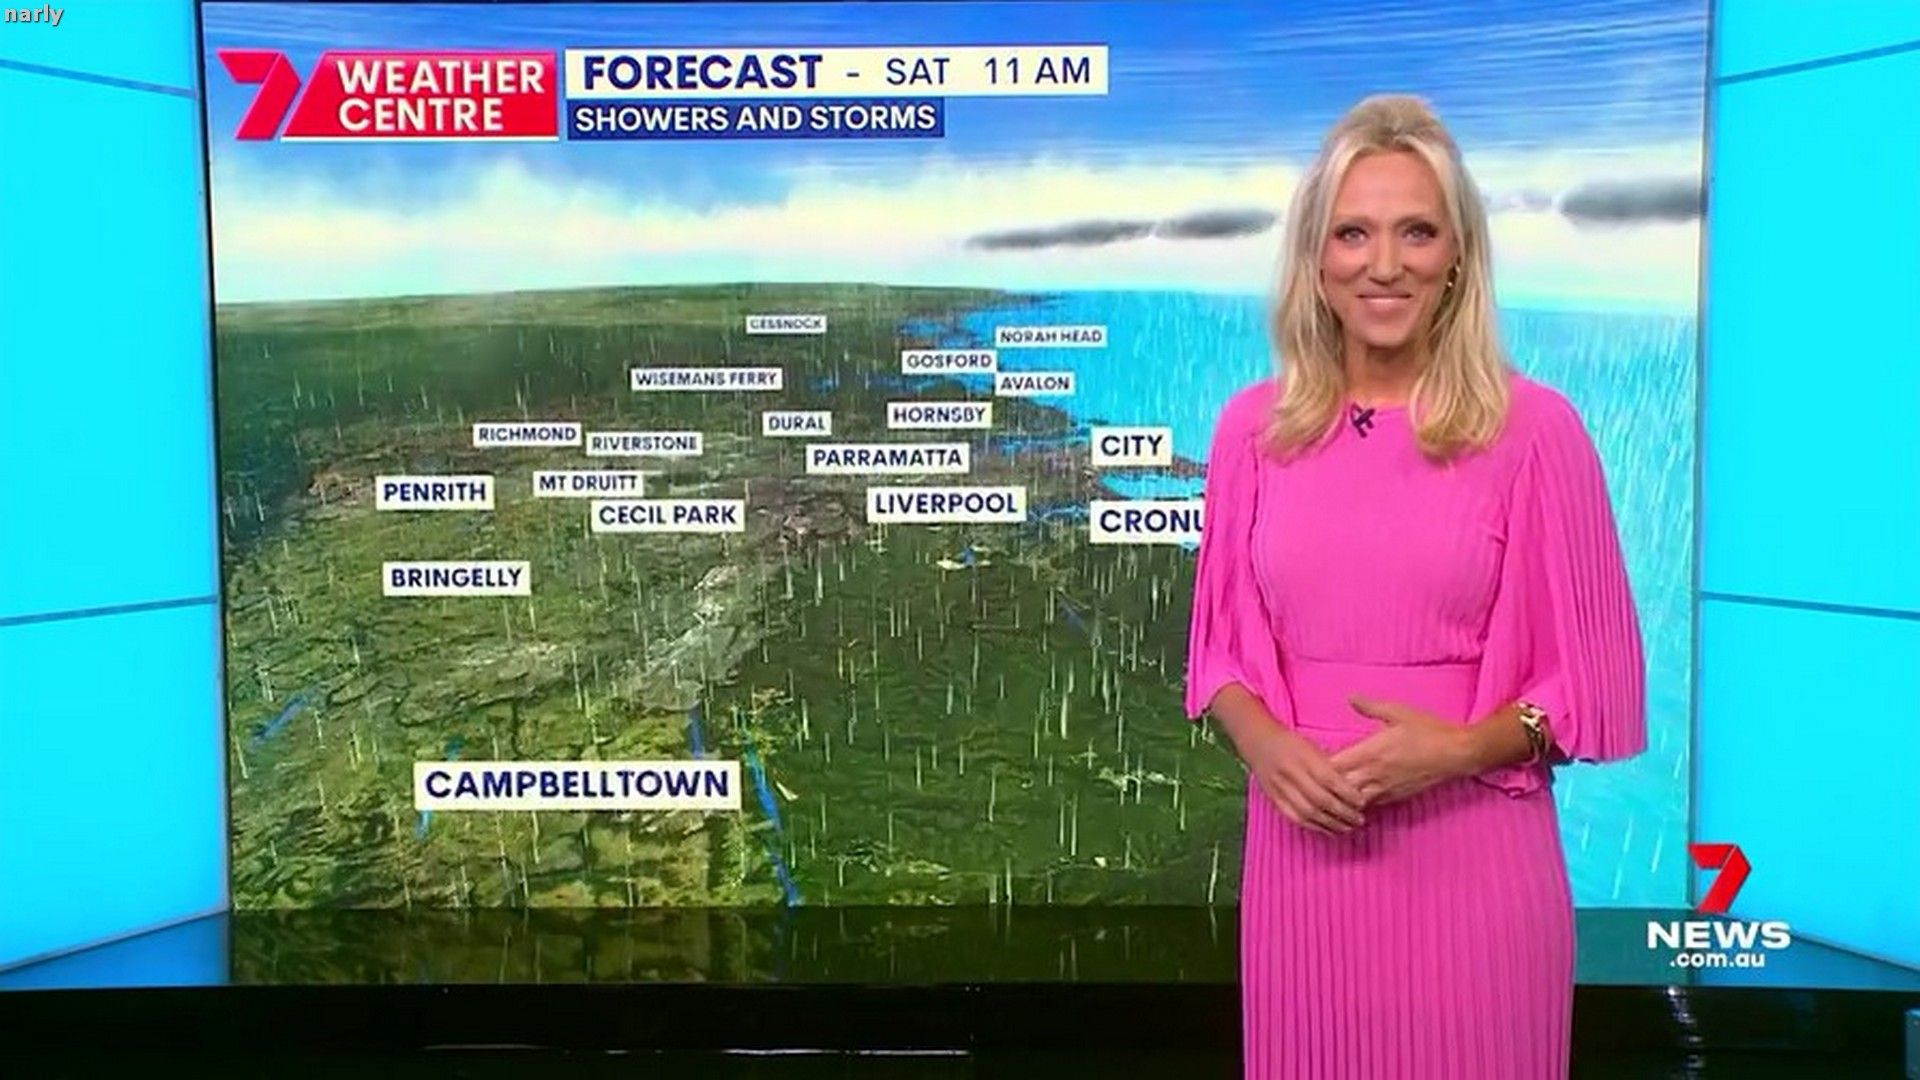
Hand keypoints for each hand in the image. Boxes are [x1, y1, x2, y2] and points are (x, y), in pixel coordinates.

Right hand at [1237, 722, 1369, 836]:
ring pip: (1308, 813)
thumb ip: (1329, 766)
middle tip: (1359, 820)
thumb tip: (1352, 788)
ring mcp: (1279, 788)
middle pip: (1320, 800)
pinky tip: (1327, 830)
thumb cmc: (1290, 742)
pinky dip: (1313, 827)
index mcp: (1302, 757)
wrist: (1257, 742)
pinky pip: (1295, 818)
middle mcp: (1290, 773)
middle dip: (1342, 813)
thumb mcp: (1312, 747)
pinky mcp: (1273, 799)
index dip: (1347, 794)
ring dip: (1330, 824)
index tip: (1362, 802)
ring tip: (1347, 828)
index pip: (1329, 780)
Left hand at [1329, 695, 1472, 807]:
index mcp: (1371, 751)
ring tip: (1331, 791)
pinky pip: (1370, 805)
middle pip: (1339, 788)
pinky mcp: (1396, 797)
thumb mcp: (1398, 712)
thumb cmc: (1428, 730)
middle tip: (1315, 779)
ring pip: (1352, 801)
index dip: (1319, 766)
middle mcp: (1375, 774)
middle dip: (1326, 785)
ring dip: (1341, 797)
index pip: (1334, 766)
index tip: (1311, 760)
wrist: (1457, 754)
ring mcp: (1385, 788)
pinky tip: (1352, 797)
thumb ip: (1370, 706)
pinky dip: (1357, 803)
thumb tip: (1349, 697)